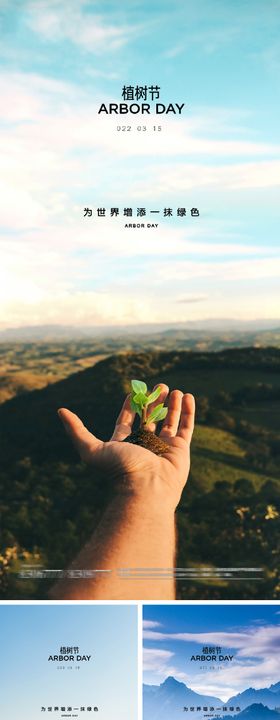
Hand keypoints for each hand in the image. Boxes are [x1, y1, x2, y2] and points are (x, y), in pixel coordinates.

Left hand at [58, 384, 194, 510]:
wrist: (147, 489)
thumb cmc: (120, 470)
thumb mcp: (92, 449)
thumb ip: (76, 430)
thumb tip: (60, 411)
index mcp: (125, 445)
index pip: (127, 422)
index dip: (130, 407)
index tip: (133, 392)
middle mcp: (145, 445)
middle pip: (149, 418)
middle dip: (154, 402)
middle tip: (160, 386)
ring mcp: (164, 447)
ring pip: (169, 421)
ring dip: (171, 405)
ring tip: (174, 389)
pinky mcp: (181, 449)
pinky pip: (186, 427)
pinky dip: (187, 411)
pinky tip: (188, 397)